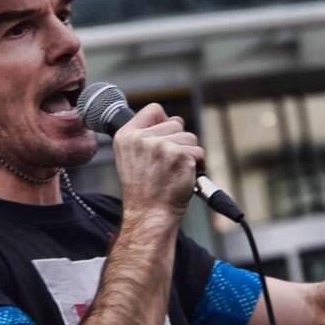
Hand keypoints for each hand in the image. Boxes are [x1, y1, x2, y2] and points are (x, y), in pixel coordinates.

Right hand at [114, 103, 203, 220]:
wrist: (150, 214)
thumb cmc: (144, 191)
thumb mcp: (130, 158)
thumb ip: (144, 136)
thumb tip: (170, 120)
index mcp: (126, 136)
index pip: (154, 110)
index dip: (164, 122)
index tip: (163, 138)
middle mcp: (141, 138)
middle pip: (176, 123)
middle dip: (178, 142)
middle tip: (167, 165)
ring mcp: (161, 146)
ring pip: (190, 138)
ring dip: (188, 154)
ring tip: (174, 172)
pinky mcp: (179, 155)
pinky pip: (199, 152)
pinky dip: (197, 165)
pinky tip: (183, 177)